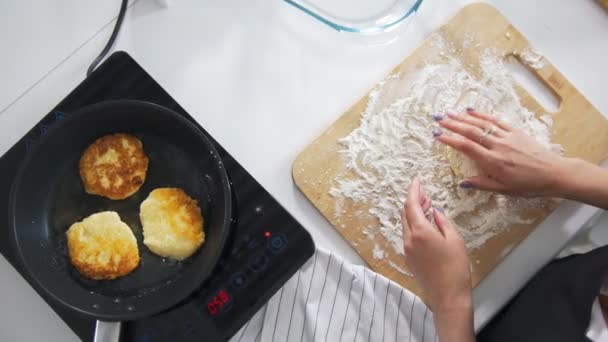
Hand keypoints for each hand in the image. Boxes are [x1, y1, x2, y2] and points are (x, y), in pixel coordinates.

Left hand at [401, 178, 471, 311]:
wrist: (448, 296)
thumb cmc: (456, 268)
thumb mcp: (455, 240)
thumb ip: (442, 221)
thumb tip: (434, 211)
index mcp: (420, 232)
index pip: (411, 204)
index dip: (413, 190)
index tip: (416, 180)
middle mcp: (409, 239)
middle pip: (405, 213)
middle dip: (413, 201)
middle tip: (425, 194)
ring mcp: (407, 250)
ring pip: (406, 224)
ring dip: (414, 213)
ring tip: (426, 207)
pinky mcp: (409, 258)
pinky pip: (408, 236)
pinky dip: (414, 226)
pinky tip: (425, 225)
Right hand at [434, 109, 567, 196]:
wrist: (554, 173)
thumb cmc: (529, 185)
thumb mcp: (503, 190)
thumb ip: (481, 184)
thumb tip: (462, 182)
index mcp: (493, 162)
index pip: (466, 147)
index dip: (450, 140)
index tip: (437, 136)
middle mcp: (497, 146)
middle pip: (471, 132)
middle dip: (452, 124)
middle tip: (438, 119)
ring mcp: (506, 137)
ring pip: (481, 124)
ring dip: (463, 117)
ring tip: (449, 113)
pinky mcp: (515, 131)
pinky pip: (495, 121)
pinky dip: (482, 114)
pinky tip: (471, 110)